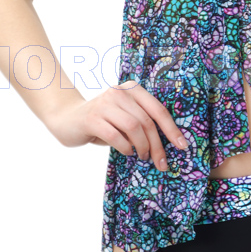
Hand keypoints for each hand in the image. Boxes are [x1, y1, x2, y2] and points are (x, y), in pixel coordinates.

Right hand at [47, 80, 188, 170]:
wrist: (67, 118)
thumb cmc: (103, 121)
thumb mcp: (124, 117)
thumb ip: (142, 123)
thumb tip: (166, 145)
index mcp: (132, 89)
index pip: (158, 109)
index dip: (172, 129)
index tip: (183, 146)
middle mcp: (120, 92)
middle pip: (147, 121)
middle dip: (157, 145)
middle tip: (161, 162)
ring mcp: (105, 103)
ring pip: (133, 127)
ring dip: (142, 146)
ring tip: (142, 156)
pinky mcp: (91, 117)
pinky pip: (115, 136)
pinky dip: (124, 147)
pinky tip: (127, 152)